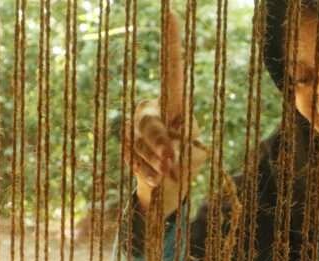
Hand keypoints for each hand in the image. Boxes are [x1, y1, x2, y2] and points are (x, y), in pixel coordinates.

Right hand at [122, 10, 206, 217]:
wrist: (166, 187)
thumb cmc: (187, 163)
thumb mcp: (193, 156)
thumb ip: (183, 152)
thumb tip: (168, 157)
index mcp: (172, 103)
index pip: (172, 71)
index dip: (172, 43)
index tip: (172, 11)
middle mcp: (150, 109)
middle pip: (151, 123)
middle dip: (161, 147)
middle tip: (173, 165)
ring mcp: (134, 127)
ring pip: (142, 145)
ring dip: (159, 166)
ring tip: (169, 175)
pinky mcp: (125, 145)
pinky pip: (134, 160)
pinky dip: (149, 174)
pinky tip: (157, 180)